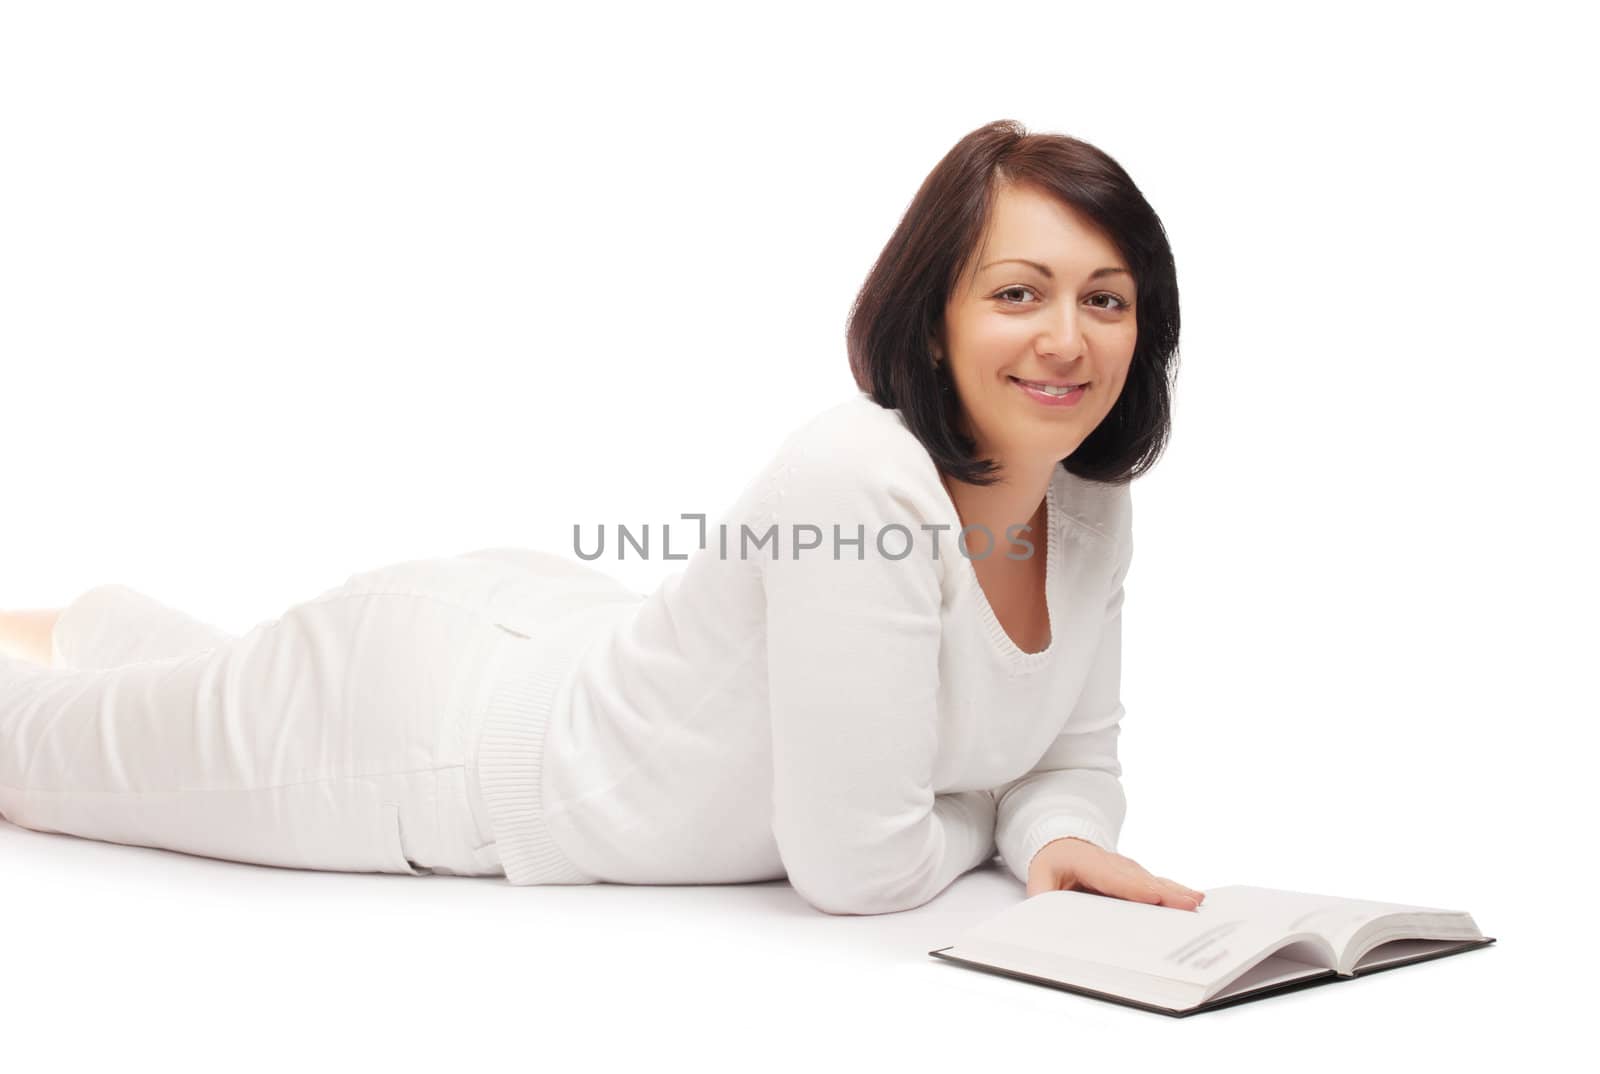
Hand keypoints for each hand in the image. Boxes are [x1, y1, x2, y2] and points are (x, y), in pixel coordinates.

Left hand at [1026, 836, 1205, 910]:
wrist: (1061, 845)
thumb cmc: (1052, 865)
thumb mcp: (1039, 880)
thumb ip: (1043, 897)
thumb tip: (1046, 916)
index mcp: (1086, 862)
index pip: (1111, 876)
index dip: (1133, 886)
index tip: (1152, 895)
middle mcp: (1112, 864)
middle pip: (1140, 880)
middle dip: (1164, 892)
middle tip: (1188, 904)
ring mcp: (1127, 869)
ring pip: (1152, 881)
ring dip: (1175, 892)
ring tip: (1195, 902)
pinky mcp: (1136, 877)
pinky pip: (1156, 885)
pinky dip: (1175, 892)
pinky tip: (1193, 899)